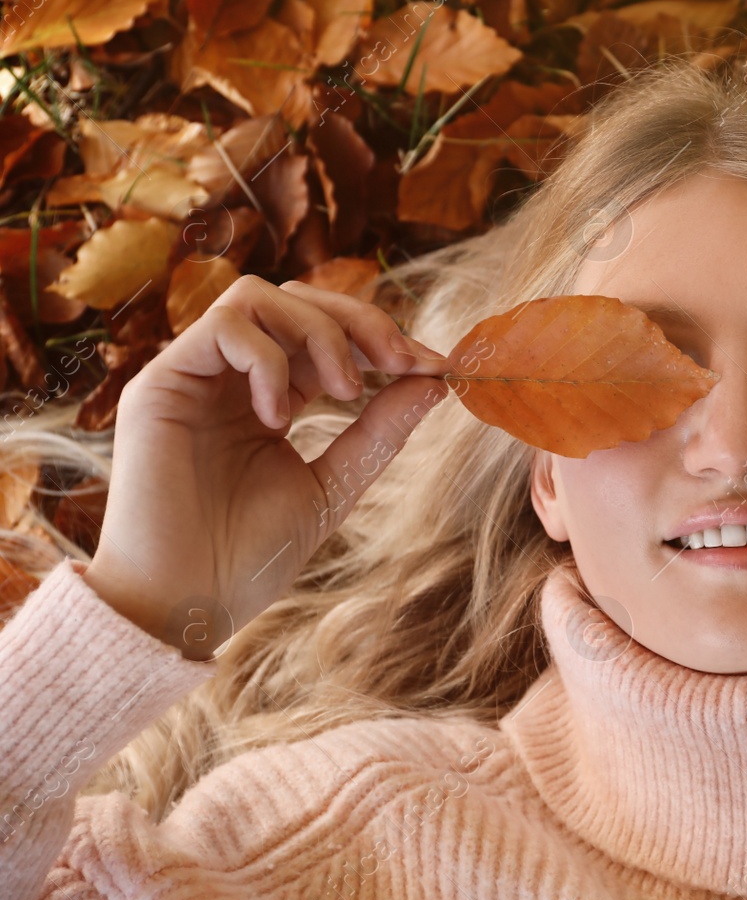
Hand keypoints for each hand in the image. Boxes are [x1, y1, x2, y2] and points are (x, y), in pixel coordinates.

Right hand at [80, 276, 451, 659]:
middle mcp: (230, 378)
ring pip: (258, 296)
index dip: (382, 337)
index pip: (326, 333)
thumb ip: (379, 431)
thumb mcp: (333, 484)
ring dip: (318, 332)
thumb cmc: (250, 556)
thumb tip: (435, 380)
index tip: (434, 366)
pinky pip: (222, 328)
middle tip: (403, 362)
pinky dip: (268, 361)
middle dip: (360, 319)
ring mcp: (194, 376)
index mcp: (272, 397)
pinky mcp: (160, 384)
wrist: (188, 603)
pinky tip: (278, 417)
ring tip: (345, 393)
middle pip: (296, 298)